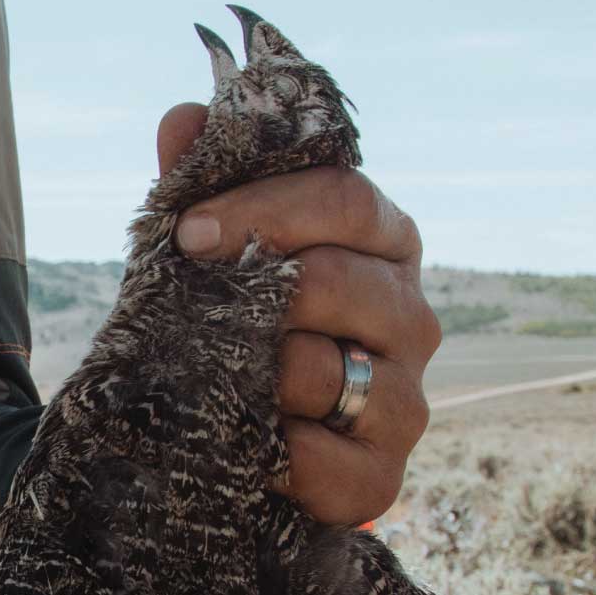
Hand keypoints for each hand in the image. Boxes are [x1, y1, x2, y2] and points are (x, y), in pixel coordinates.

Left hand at [156, 104, 438, 523]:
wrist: (222, 446)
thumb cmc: (226, 331)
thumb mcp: (204, 257)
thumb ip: (200, 186)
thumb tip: (185, 117)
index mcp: (381, 245)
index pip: (344, 199)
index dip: (261, 209)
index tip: (186, 231)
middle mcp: (410, 317)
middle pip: (340, 279)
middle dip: (250, 286)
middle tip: (185, 295)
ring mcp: (404, 401)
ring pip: (324, 369)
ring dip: (251, 372)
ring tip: (212, 376)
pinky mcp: (379, 477)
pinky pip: (322, 461)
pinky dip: (269, 454)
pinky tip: (239, 448)